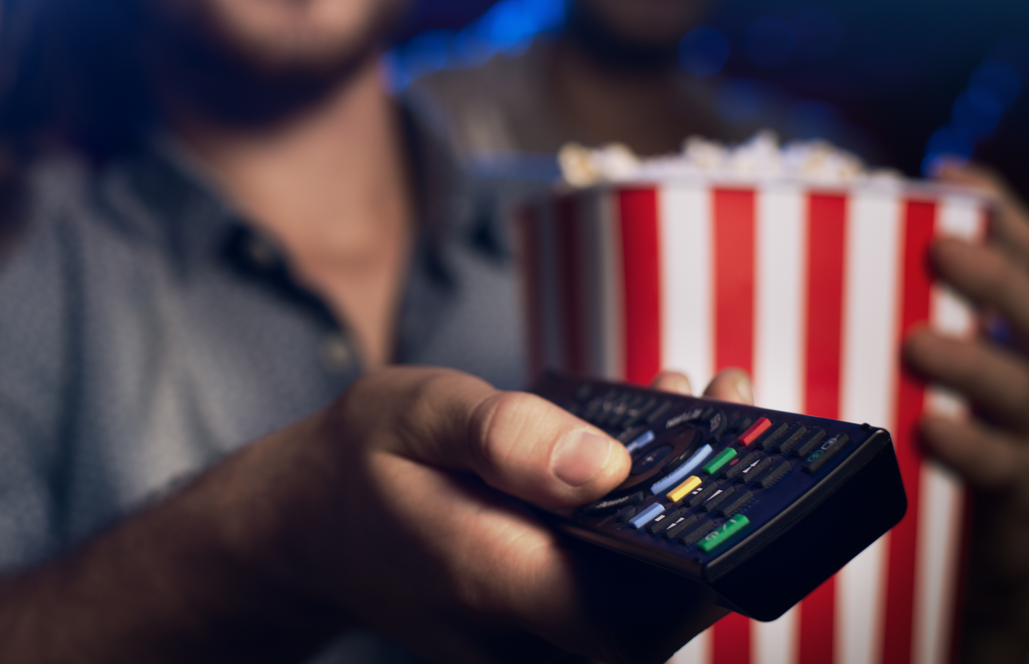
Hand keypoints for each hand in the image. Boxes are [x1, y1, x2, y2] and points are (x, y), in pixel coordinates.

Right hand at [251, 367, 732, 663]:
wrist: (310, 529)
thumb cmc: (359, 463)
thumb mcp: (415, 412)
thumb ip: (505, 436)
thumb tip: (609, 465)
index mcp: (490, 580)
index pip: (639, 596)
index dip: (708, 526)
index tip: (731, 427)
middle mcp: (522, 639)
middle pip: (665, 605)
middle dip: (718, 501)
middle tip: (731, 402)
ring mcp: (535, 651)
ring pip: (652, 605)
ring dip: (693, 514)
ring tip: (704, 412)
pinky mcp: (545, 643)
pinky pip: (624, 600)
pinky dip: (655, 532)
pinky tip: (656, 456)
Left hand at [904, 162, 1028, 663]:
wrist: (992, 573)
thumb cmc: (963, 454)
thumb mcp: (955, 379)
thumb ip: (926, 322)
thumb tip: (852, 254)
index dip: (1005, 218)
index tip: (949, 176)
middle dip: (1001, 279)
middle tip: (941, 247)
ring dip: (977, 365)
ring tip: (919, 342)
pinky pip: (1007, 473)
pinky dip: (974, 449)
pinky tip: (932, 430)